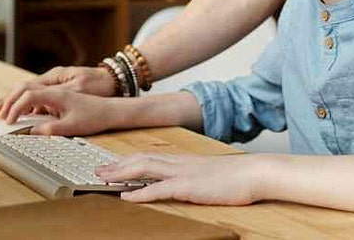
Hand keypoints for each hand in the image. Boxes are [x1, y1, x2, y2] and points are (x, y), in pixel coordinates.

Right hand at [0, 65, 114, 118]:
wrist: (111, 109)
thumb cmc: (94, 116)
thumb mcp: (73, 126)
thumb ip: (50, 129)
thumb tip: (31, 133)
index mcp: (57, 93)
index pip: (28, 96)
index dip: (15, 109)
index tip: (8, 122)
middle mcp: (55, 87)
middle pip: (24, 88)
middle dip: (8, 100)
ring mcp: (56, 89)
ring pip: (29, 89)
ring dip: (14, 100)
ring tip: (1, 112)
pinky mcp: (58, 94)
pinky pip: (36, 94)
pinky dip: (24, 102)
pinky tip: (20, 113)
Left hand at [96, 153, 266, 204]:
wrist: (256, 173)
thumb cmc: (239, 176)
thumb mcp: (211, 174)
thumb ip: (195, 175)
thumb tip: (184, 182)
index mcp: (184, 160)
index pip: (150, 156)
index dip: (129, 160)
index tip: (112, 164)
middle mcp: (180, 163)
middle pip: (141, 160)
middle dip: (118, 165)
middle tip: (98, 170)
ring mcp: (183, 173)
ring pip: (145, 169)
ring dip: (121, 174)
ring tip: (103, 178)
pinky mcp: (189, 186)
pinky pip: (159, 189)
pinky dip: (140, 193)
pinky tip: (126, 197)